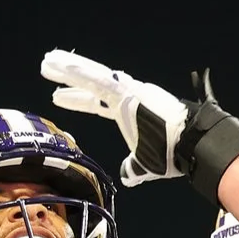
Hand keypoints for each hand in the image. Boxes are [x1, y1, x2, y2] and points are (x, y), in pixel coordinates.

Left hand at [43, 49, 238, 195]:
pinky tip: (65, 66)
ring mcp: (128, 92)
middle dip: (68, 78)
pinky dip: (82, 74)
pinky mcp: (129, 92)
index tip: (57, 95)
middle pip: (90, 85)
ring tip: (48, 60)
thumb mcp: (146, 163)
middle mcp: (127, 97)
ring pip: (92, 77)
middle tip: (47, 66)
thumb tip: (127, 176)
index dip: (77, 99)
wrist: (191, 145)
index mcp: (128, 111)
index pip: (97, 103)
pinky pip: (100, 81)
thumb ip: (133, 167)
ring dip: (69, 69)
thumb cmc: (174, 153)